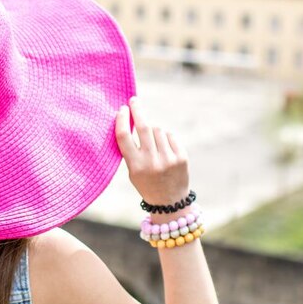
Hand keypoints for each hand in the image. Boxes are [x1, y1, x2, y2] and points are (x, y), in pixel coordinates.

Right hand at [115, 96, 189, 210]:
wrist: (170, 202)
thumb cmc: (147, 183)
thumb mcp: (132, 171)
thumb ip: (131, 150)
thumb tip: (132, 120)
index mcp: (135, 166)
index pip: (124, 137)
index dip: (122, 120)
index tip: (122, 109)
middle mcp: (151, 162)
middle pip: (143, 127)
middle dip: (137, 110)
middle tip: (134, 101)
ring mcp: (168, 159)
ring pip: (158, 130)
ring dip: (154, 131)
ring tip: (155, 145)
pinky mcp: (181, 157)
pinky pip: (170, 136)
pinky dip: (166, 138)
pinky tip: (165, 149)